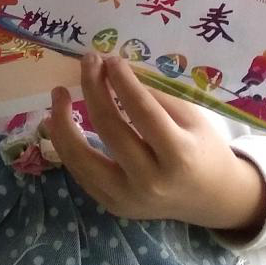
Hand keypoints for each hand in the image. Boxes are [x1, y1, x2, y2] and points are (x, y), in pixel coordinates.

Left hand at [44, 52, 265, 236]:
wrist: (211, 198)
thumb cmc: (203, 149)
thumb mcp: (191, 118)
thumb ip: (156, 97)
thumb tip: (115, 71)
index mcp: (180, 155)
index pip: (143, 112)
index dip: (123, 82)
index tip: (110, 59)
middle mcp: (152, 181)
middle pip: (110, 129)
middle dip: (94, 89)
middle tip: (88, 61)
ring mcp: (130, 198)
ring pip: (83, 158)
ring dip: (63, 122)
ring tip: (58, 93)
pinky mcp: (114, 206)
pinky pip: (81, 173)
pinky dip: (65, 146)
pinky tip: (54, 121)